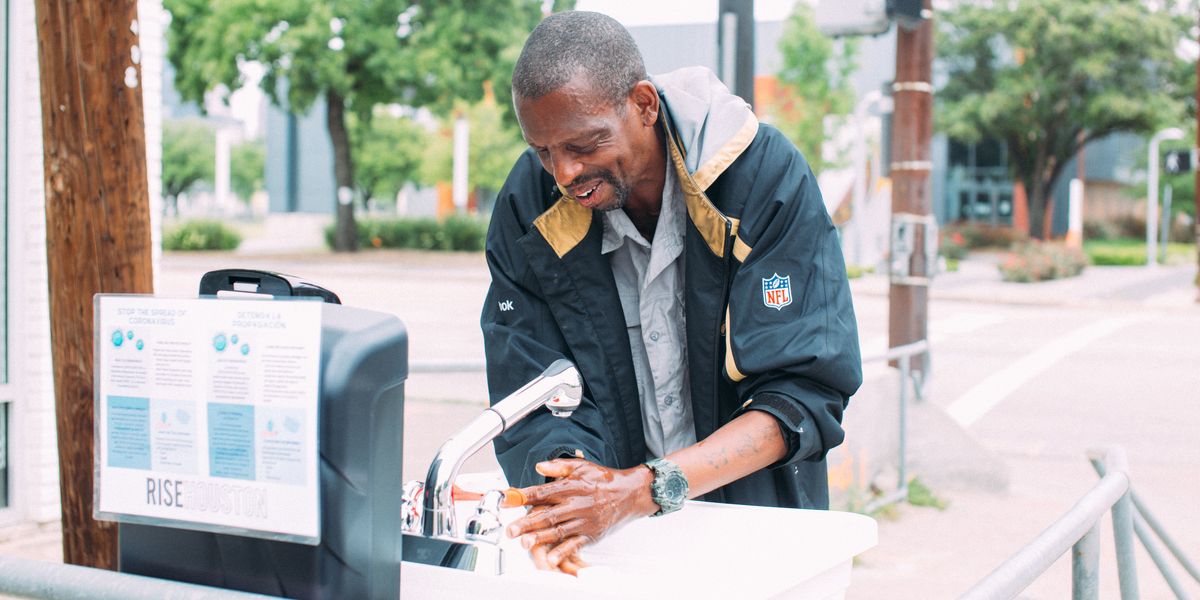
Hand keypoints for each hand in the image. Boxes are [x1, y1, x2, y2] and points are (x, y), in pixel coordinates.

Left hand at [506, 459, 657, 571]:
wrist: (630, 493)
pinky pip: (575, 544)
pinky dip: (563, 551)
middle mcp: (576, 504)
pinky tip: (551, 558)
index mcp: (571, 486)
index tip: (506, 499)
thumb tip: (539, 466)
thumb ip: (558, 467)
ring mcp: (584, 520)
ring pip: (558, 530)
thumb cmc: (604, 480)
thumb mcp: (582, 466)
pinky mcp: (591, 534)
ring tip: (524, 543)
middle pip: (548, 514)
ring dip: (540, 537)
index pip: (542, 491)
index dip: (523, 496)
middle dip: (527, 523)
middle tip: (510, 530)